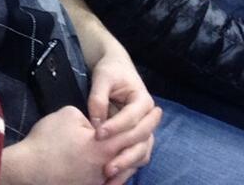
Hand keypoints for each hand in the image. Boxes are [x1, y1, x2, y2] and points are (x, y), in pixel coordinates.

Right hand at [0, 105, 154, 184]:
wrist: (29, 169)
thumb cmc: (48, 139)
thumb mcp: (70, 115)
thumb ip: (92, 115)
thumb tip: (98, 121)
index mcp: (104, 147)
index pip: (133, 132)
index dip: (148, 120)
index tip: (157, 110)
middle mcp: (106, 167)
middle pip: (135, 154)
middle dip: (146, 137)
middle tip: (153, 126)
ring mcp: (98, 181)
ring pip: (126, 170)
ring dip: (135, 155)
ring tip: (140, 142)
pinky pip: (112, 180)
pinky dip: (120, 169)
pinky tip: (119, 161)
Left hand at [88, 39, 161, 181]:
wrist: (116, 69)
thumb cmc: (110, 71)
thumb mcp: (103, 77)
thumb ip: (99, 97)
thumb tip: (96, 122)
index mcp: (143, 99)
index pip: (131, 117)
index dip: (116, 127)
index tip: (98, 135)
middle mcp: (148, 117)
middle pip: (141, 139)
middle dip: (124, 154)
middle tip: (106, 166)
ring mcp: (144, 130)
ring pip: (142, 152)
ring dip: (127, 167)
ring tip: (109, 178)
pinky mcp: (137, 139)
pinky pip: (136, 157)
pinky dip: (126, 169)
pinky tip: (113, 180)